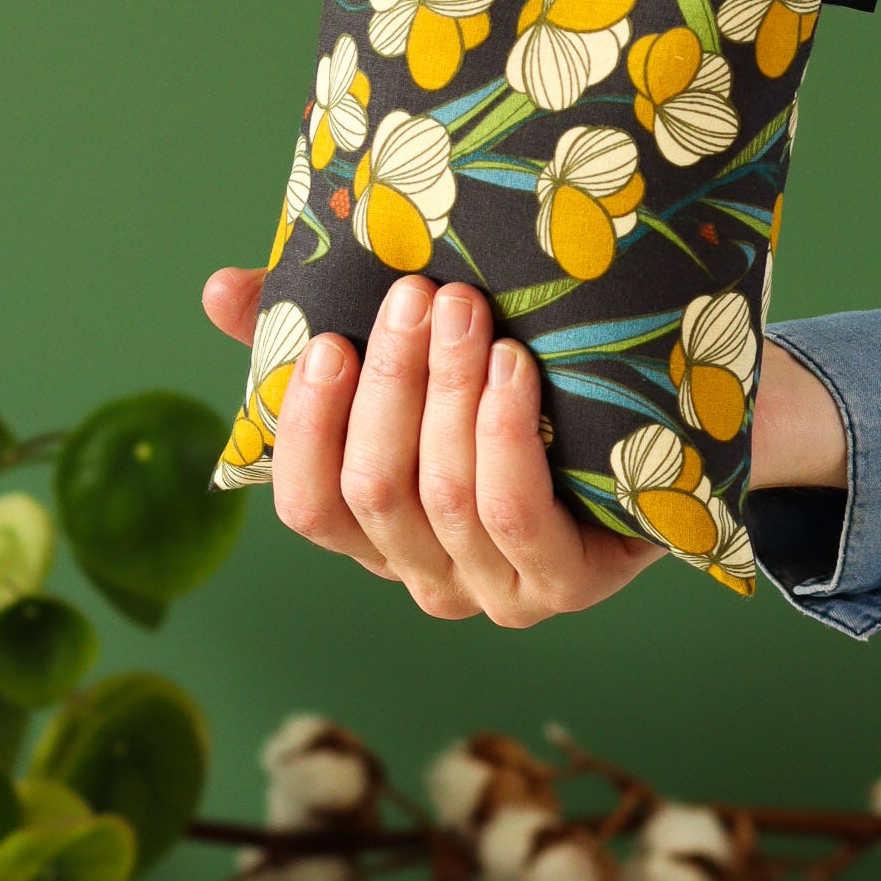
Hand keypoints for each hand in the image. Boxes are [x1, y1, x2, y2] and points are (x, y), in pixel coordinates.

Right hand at [201, 267, 846, 624]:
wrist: (661, 420)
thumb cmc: (522, 386)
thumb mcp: (415, 354)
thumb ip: (311, 330)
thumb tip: (219, 289)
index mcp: (376, 533)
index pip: (306, 505)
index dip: (305, 426)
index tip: (327, 341)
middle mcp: (425, 576)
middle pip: (374, 490)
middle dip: (391, 384)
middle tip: (416, 293)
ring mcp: (494, 590)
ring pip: (441, 494)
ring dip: (448, 392)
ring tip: (466, 309)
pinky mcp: (563, 584)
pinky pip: (512, 512)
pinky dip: (504, 433)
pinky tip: (514, 369)